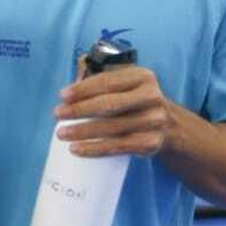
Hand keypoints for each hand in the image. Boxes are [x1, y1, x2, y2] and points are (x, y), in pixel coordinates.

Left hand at [53, 64, 173, 157]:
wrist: (168, 124)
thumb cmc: (135, 101)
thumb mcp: (126, 84)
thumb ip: (101, 81)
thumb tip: (68, 91)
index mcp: (143, 77)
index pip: (108, 82)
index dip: (83, 89)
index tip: (62, 96)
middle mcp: (152, 97)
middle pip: (109, 104)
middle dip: (79, 109)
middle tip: (58, 114)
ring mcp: (153, 121)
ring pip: (112, 128)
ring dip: (82, 131)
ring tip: (61, 133)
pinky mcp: (150, 143)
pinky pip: (117, 147)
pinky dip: (94, 149)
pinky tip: (76, 149)